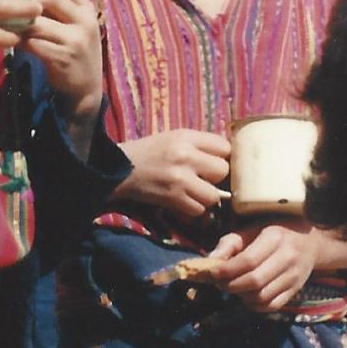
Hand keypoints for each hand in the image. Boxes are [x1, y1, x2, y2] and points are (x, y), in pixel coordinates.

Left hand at [21, 0, 102, 118]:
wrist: (86, 89)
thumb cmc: (72, 52)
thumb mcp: (72, 26)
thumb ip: (55, 9)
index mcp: (86, 8)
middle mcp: (85, 21)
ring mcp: (76, 40)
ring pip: (39, 22)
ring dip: (16, 20)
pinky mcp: (64, 58)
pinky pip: (34, 44)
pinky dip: (17, 40)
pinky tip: (5, 39)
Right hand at [116, 129, 230, 217]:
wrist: (118, 169)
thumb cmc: (149, 152)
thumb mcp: (174, 138)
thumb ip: (199, 145)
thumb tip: (228, 157)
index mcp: (186, 137)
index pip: (225, 147)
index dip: (223, 157)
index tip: (214, 163)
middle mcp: (185, 155)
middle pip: (223, 171)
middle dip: (216, 178)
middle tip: (204, 179)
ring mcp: (180, 178)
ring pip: (213, 195)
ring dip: (205, 198)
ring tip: (193, 193)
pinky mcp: (172, 198)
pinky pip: (197, 210)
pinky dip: (192, 210)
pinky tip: (183, 202)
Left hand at [207, 218, 321, 311]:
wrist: (310, 243)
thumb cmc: (275, 233)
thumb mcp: (252, 230)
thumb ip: (230, 243)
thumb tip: (210, 261)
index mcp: (275, 238)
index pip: (249, 261)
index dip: (227, 270)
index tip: (212, 273)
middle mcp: (287, 258)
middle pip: (254, 281)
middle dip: (231, 285)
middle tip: (219, 282)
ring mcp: (294, 277)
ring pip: (262, 296)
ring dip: (241, 296)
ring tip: (234, 287)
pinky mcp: (295, 290)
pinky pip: (271, 305)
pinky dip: (254, 305)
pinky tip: (247, 295)